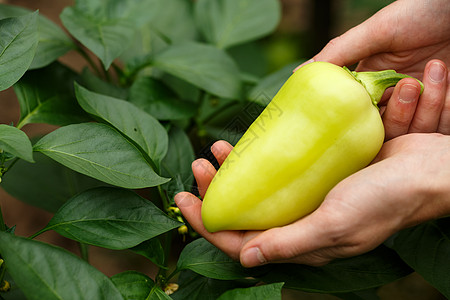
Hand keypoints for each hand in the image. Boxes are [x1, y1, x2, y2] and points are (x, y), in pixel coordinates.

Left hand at [176, 134, 449, 266]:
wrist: (427, 171)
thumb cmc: (386, 199)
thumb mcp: (336, 224)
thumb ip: (291, 242)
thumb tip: (244, 257)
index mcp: (301, 243)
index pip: (240, 242)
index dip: (207, 223)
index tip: (182, 199)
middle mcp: (299, 225)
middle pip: (244, 214)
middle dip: (215, 192)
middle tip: (198, 164)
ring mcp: (307, 200)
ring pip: (257, 190)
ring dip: (233, 172)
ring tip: (215, 148)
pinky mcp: (316, 177)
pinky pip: (277, 171)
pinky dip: (258, 159)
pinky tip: (249, 143)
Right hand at [294, 0, 449, 136]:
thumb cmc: (422, 9)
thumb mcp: (377, 30)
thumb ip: (339, 53)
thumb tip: (298, 73)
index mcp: (372, 79)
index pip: (355, 111)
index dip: (354, 118)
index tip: (361, 112)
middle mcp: (394, 94)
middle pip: (384, 127)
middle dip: (397, 112)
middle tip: (407, 85)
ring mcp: (421, 102)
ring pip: (413, 129)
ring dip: (425, 104)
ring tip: (435, 67)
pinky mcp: (445, 107)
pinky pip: (440, 125)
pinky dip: (444, 106)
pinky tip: (445, 73)